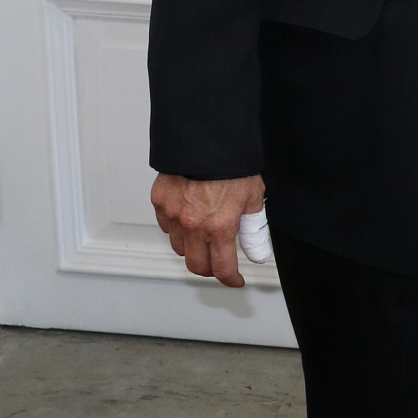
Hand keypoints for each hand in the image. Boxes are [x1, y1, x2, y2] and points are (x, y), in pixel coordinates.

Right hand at [150, 173, 265, 286]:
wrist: (208, 137)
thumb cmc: (232, 163)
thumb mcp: (253, 197)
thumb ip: (253, 228)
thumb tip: (257, 253)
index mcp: (219, 227)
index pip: (222, 268)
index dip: (230, 279)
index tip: (235, 280)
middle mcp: (193, 226)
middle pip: (196, 265)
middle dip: (209, 269)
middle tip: (218, 263)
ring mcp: (173, 215)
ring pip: (179, 247)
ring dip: (191, 248)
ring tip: (203, 235)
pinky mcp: (160, 202)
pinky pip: (166, 226)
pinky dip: (176, 227)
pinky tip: (188, 216)